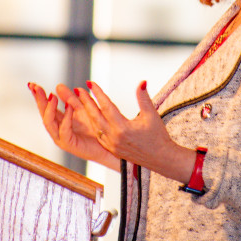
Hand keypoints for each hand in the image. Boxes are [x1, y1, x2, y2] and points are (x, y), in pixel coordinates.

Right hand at [27, 82, 118, 168]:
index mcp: (59, 121)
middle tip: (36, 88)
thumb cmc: (94, 129)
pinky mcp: (69, 144)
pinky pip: (64, 131)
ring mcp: (61, 138)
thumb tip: (58, 86)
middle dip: (39, 100)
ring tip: (52, 96)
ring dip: (49, 109)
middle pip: (44, 114)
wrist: (107, 146)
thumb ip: (70, 99)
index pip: (45, 107)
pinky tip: (69, 107)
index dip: (39, 96)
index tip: (32, 84)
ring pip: (49, 123)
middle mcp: (58, 129)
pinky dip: (66, 118)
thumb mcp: (82, 109)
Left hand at [74, 81, 195, 183]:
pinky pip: (98, 135)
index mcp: (123, 128)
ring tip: (82, 101)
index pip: (107, 107)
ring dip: (87, 113)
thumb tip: (142, 82)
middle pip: (95, 116)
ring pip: (95, 126)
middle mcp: (114, 137)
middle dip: (86, 102)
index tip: (91, 84)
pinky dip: (93, 124)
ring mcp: (112, 144)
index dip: (98, 94)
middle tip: (79, 90)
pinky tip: (91, 117)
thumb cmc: (158, 136)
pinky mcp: (112, 149)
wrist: (161, 158)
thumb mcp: (152, 115)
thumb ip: (144, 98)